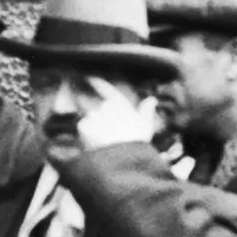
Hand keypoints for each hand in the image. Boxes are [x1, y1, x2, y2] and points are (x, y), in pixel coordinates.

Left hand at [45, 75, 160, 166]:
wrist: (123, 160)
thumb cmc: (137, 144)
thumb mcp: (146, 127)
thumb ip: (146, 112)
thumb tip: (152, 99)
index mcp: (121, 105)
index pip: (106, 89)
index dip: (97, 82)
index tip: (88, 76)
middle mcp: (106, 107)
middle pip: (100, 112)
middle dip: (103, 121)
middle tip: (112, 138)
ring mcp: (94, 116)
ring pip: (91, 121)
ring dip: (95, 130)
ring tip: (105, 145)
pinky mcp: (84, 126)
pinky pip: (83, 130)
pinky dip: (87, 137)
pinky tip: (97, 145)